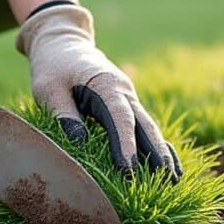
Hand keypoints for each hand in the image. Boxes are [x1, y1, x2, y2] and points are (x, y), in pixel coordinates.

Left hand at [17, 5, 181, 179]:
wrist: (62, 43)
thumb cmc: (53, 66)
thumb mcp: (48, 88)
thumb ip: (63, 114)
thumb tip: (79, 142)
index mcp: (106, 84)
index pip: (120, 118)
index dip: (126, 144)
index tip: (129, 170)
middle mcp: (123, 91)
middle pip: (144, 124)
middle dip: (156, 152)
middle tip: (166, 179)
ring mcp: (128, 97)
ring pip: (149, 127)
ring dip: (161, 152)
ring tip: (175, 179)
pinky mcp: (126, 105)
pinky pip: (144, 127)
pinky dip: (157, 145)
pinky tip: (169, 165)